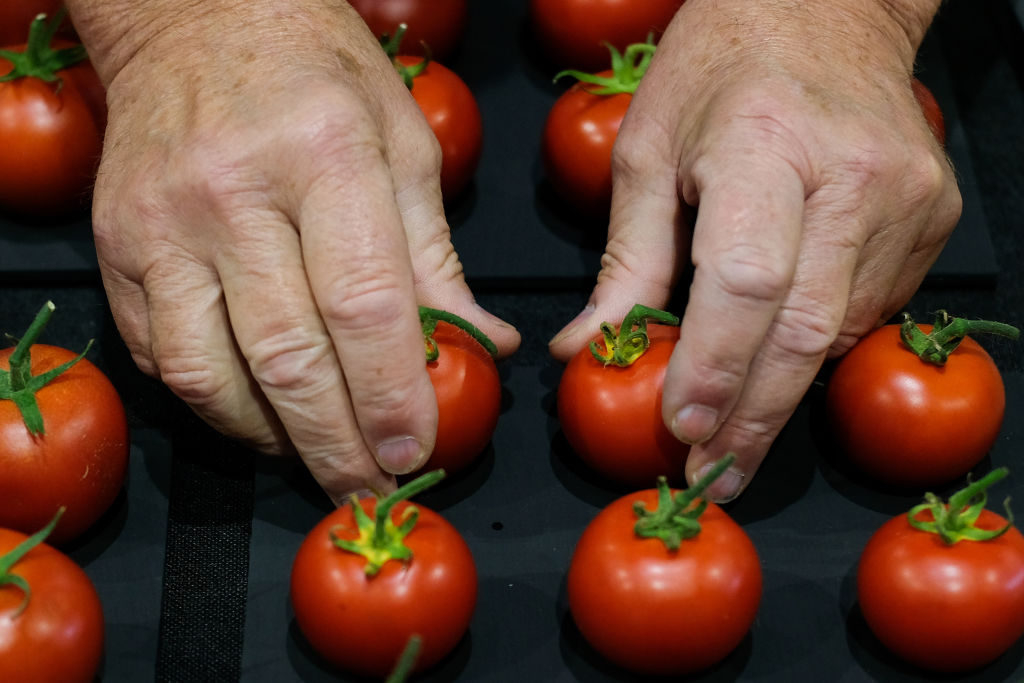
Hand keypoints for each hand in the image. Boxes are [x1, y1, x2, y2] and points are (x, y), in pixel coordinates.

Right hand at [67, 0, 518, 502]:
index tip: (414, 453)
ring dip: (270, 439)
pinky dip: (213, 403)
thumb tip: (481, 345)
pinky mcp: (116, 246)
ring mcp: (163, 223)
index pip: (366, 307)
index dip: (391, 397)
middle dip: (336, 446)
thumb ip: (436, 256)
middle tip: (368, 487)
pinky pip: (159, 355)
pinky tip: (256, 411)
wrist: (193, 16)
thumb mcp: (402, 141)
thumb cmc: (315, 70)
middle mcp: (236, 193)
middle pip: (289, 359)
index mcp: (327, 155)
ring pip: (211, 375)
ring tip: (314, 455)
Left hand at [549, 0, 959, 500]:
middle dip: (755, 417)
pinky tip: (780, 351)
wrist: (828, 10)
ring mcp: (906, 199)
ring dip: (783, 388)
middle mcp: (851, 176)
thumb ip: (625, 262)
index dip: (716, 368)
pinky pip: (871, 308)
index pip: (747, 281)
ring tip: (735, 425)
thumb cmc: (722, 67)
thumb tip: (585, 349)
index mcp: (765, 145)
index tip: (684, 430)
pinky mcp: (932, 216)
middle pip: (805, 328)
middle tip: (714, 475)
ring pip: (841, 331)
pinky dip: (817, 344)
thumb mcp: (648, 152)